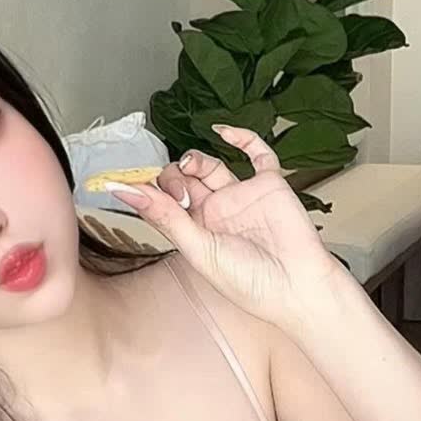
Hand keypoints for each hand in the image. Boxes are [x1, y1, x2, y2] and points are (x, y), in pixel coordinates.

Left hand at [107, 125, 342, 324]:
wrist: (297, 288)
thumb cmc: (251, 283)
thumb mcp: (199, 250)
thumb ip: (165, 216)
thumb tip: (123, 192)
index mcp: (195, 232)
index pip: (162, 201)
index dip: (145, 189)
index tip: (124, 182)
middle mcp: (215, 212)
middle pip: (181, 179)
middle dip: (170, 177)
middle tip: (176, 191)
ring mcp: (241, 196)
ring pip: (210, 164)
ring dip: (194, 159)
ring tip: (191, 168)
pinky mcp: (269, 185)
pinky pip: (256, 153)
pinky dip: (241, 137)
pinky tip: (222, 132)